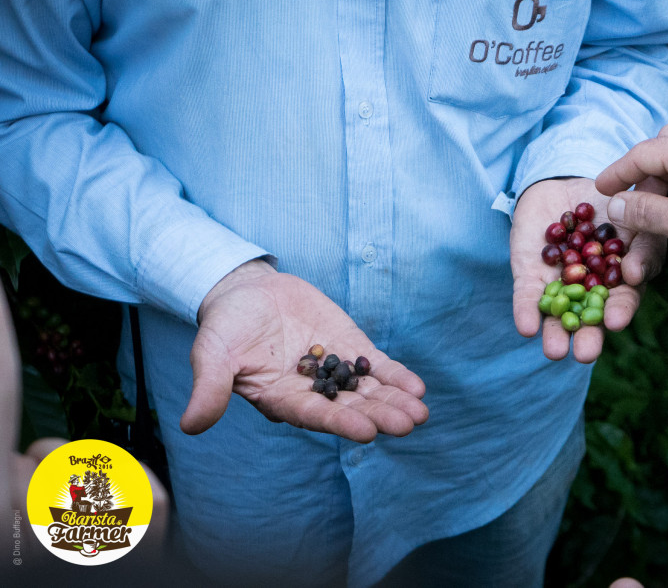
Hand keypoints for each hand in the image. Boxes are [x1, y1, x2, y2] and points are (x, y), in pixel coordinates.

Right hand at [181, 260, 428, 441]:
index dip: (340, 423)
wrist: (248, 292)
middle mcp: (313, 392)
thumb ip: (208, 387)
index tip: (366, 432)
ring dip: (394, 401)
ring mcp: (334, 370)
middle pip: (350, 408)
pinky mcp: (350, 347)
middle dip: (379, 415)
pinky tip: (417, 388)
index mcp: (282, 399)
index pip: (314, 416)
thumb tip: (190, 426)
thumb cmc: (226, 326)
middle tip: (408, 424)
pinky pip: (376, 366)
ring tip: (420, 413)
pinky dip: (396, 376)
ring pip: (368, 391)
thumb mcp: (211, 353)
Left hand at [510, 177, 666, 362]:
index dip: (620, 311)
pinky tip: (527, 327)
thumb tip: (634, 273)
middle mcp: (588, 291)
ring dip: (556, 334)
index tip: (616, 322)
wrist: (567, 183)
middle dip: (587, 338)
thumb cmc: (611, 204)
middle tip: (585, 354)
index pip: (621, 301)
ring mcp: (558, 285)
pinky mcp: (529, 275)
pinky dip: (526, 311)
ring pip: (558, 315)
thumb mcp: (634, 220)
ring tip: (554, 351)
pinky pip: (528, 296)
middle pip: (589, 319)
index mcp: (618, 282)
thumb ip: (642, 246)